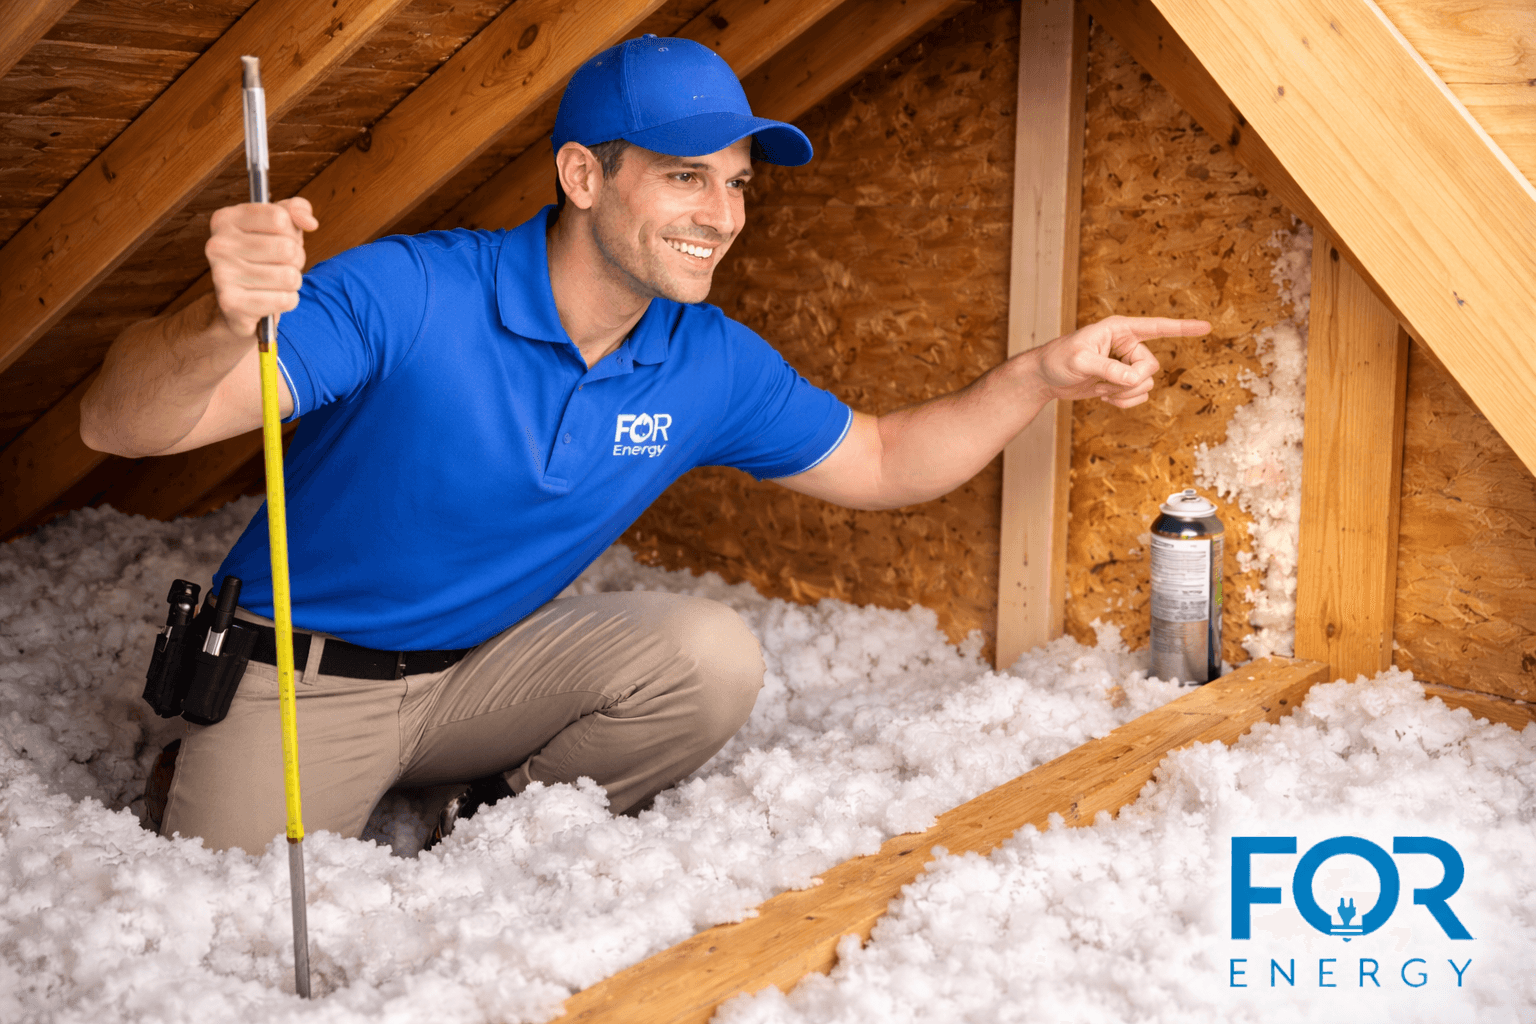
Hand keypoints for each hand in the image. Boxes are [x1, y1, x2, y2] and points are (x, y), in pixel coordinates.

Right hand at [205, 197, 318, 339]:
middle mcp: (218, 245)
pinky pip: (285, 300)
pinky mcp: (232, 303)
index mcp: (226, 219)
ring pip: (289, 276)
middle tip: (283, 264)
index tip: (283, 238)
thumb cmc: (264, 257)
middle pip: (287, 248)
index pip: (280, 218)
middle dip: (296, 259)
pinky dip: (288, 301)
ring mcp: (221, 274)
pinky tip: (272, 298)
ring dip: (293, 281)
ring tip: (277, 281)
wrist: (240, 304)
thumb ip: (296, 210)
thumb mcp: (279, 226)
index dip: (292, 231)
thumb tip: (310, 222)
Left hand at [1030, 315, 1209, 406]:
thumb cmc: (1057, 359)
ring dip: (1125, 393)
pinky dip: (1123, 401)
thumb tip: (1132, 379)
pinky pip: (1138, 395)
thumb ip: (1108, 368)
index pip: (1157, 327)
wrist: (1045, 377)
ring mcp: (1126, 363)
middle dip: (1131, 381)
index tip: (1207, 327)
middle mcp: (1127, 344)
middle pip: (1151, 367)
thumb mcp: (1080, 361)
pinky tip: (1104, 396)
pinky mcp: (1121, 380)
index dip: (1182, 328)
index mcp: (1119, 329)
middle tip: (1105, 383)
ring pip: (1146, 384)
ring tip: (1100, 389)